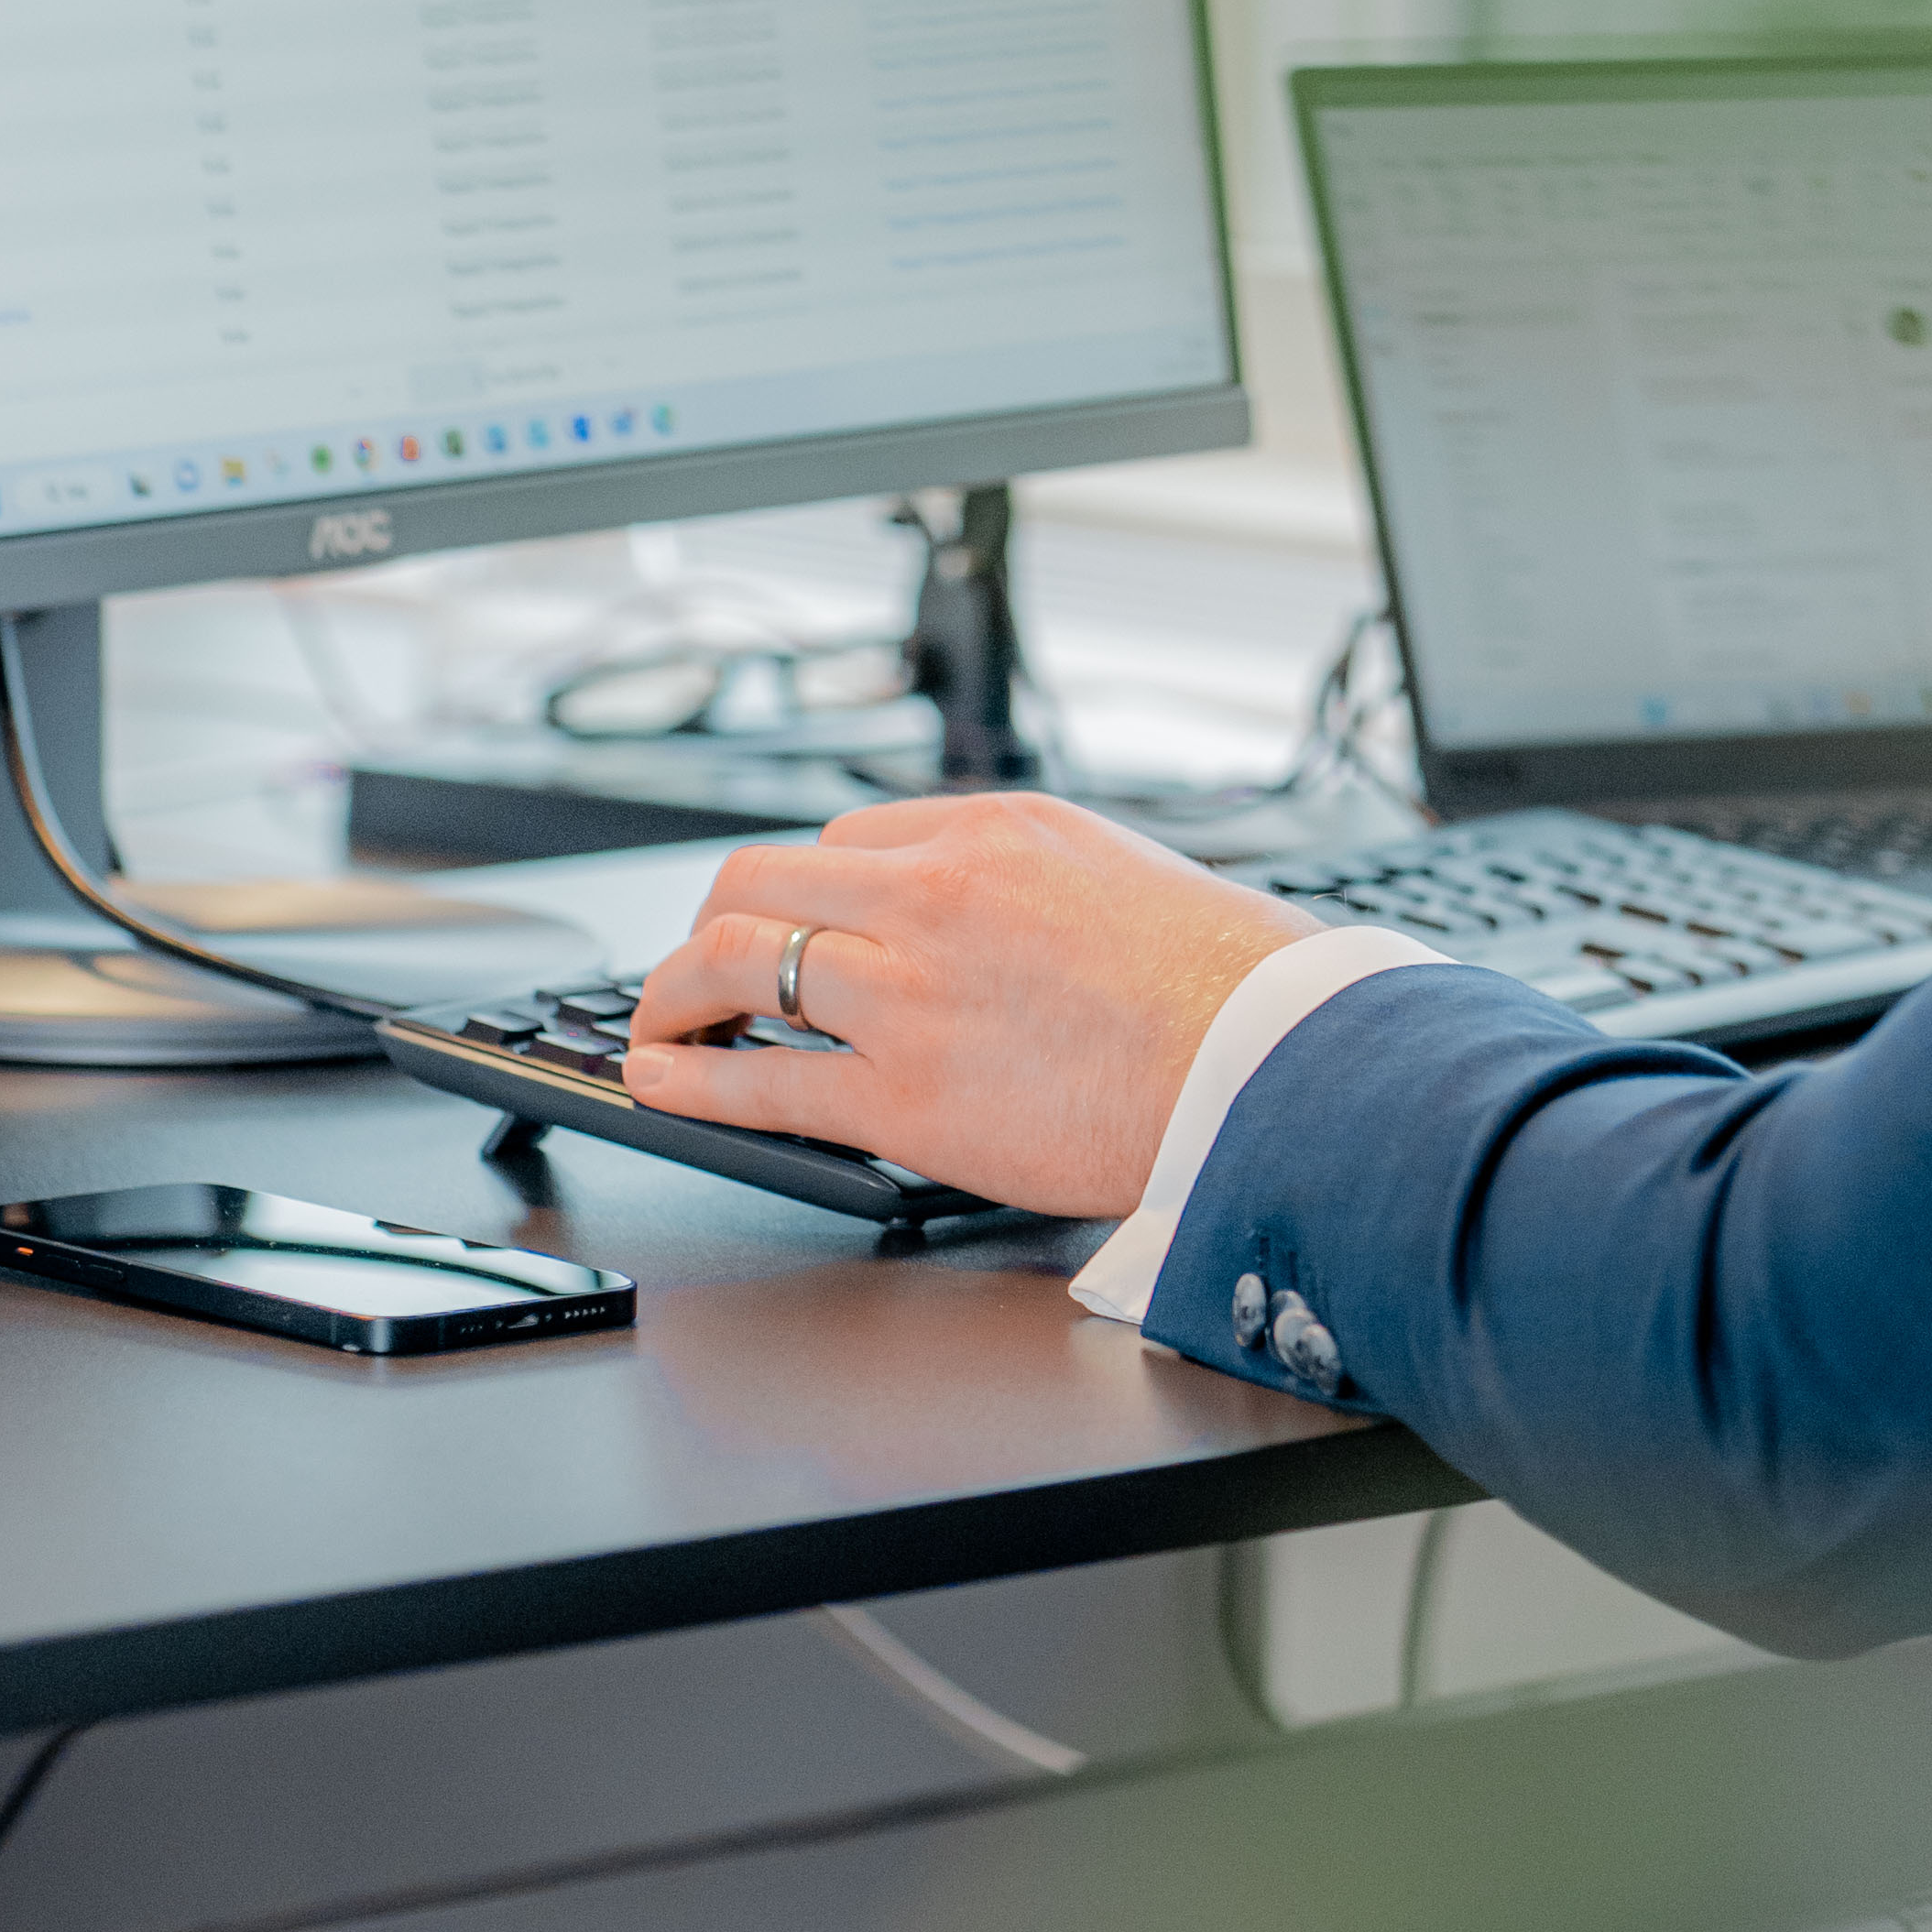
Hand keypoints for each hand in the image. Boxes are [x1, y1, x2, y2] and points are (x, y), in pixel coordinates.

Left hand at [622, 794, 1319, 1214]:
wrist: (1273, 1065)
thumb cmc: (1237, 985)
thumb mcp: (1129, 876)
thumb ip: (1042, 884)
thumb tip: (1006, 917)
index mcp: (994, 832)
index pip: (848, 838)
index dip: (807, 889)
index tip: (793, 923)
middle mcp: (935, 896)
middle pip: (759, 880)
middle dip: (710, 924)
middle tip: (695, 966)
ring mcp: (912, 997)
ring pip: (735, 962)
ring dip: (674, 994)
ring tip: (659, 1024)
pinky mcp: (909, 1099)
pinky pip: (764, 1083)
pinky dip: (691, 1081)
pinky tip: (662, 1080)